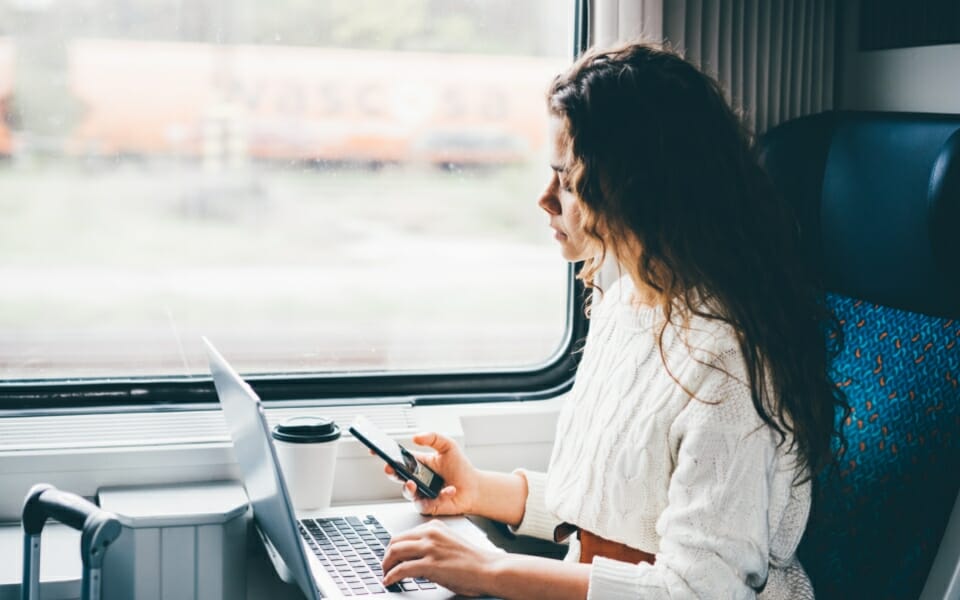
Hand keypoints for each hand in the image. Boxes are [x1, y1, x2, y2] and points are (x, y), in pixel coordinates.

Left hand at [381, 520, 499, 595]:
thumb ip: (431, 545)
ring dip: (386, 566)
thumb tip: (414, 558)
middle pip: (395, 540)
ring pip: (395, 552)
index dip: (394, 547)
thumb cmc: (473, 561)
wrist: (488, 569)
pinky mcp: (430, 564)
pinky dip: (391, 576)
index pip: (404, 534)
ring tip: (385, 575)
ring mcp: (430, 548)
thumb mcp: (449, 543)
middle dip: (386, 555)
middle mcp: (430, 534)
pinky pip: (402, 569)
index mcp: (435, 527)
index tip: (390, 557)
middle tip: (385, 567)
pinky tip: (390, 581)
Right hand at [384, 432, 479, 516]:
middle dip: (390, 472)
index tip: (375, 448)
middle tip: (389, 468)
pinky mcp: (428, 506)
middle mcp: (416, 479)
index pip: (398, 458)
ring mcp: (420, 493)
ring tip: (413, 483)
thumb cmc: (460, 467)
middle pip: (397, 476)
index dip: (385, 454)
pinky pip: (426, 503)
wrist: (474, 488)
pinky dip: (439, 497)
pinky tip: (449, 490)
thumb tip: (416, 437)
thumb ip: (433, 438)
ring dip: (408, 488)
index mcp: (418, 463)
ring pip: (407, 492)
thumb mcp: (448, 446)